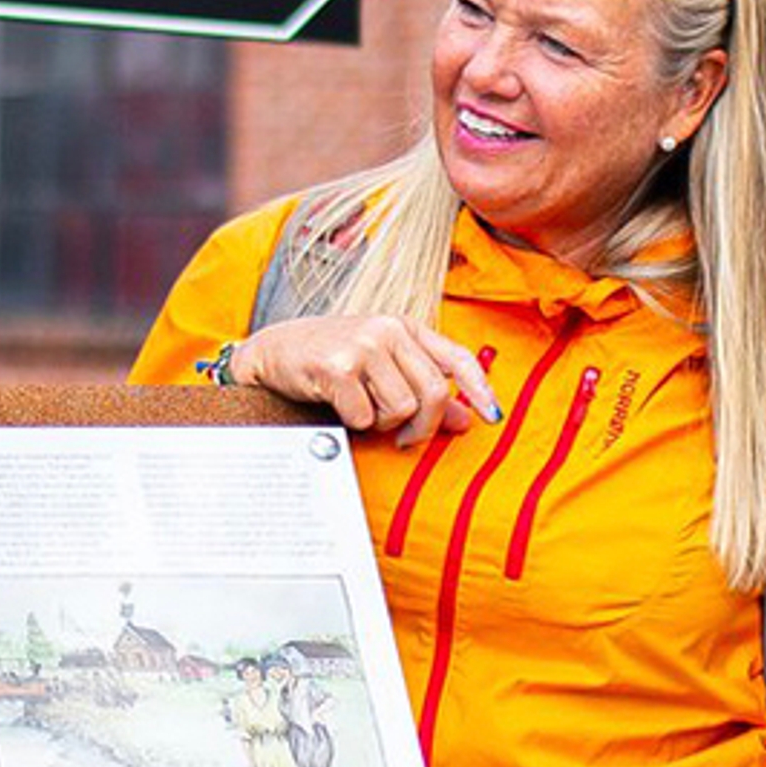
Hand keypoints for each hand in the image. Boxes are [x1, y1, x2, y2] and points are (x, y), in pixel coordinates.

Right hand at [225, 316, 497, 446]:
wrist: (272, 352)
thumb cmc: (330, 361)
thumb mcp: (381, 369)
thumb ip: (422, 389)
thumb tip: (464, 420)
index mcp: (404, 327)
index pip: (457, 358)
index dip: (479, 390)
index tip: (493, 417)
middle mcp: (388, 330)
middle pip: (434, 393)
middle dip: (422, 426)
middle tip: (404, 439)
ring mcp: (363, 346)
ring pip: (401, 408)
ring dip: (382, 423)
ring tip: (361, 411)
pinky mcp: (337, 367)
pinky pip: (365, 416)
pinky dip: (354, 424)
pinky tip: (339, 408)